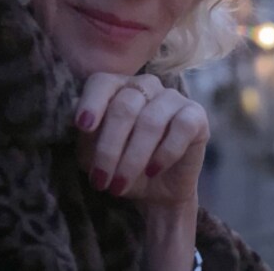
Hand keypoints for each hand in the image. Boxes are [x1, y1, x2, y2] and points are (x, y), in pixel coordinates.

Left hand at [74, 73, 209, 206]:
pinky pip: (181, 128)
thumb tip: (77, 119)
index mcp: (117, 87)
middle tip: (101, 181)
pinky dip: (164, 153)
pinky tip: (153, 170)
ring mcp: (172, 97)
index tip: (83, 126)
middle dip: (109, 148)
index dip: (92, 103)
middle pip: (124, 107)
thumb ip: (87, 135)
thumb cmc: (121, 165)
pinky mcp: (196, 115)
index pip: (101, 83)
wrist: (157, 190)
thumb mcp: (95, 155)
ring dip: (133, 159)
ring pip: (150, 121)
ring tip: (121, 184)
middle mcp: (145, 85)